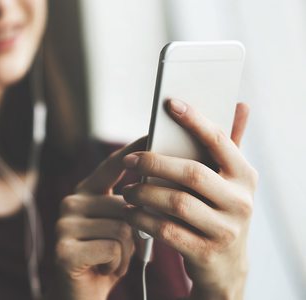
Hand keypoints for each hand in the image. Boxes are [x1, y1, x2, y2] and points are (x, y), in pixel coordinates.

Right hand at [51, 138, 146, 299]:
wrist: (83, 297)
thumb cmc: (107, 259)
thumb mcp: (120, 227)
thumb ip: (130, 203)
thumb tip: (155, 181)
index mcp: (83, 193)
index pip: (111, 165)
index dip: (134, 149)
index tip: (154, 131)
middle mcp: (69, 203)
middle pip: (126, 204)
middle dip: (134, 233)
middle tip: (119, 250)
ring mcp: (63, 226)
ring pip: (123, 228)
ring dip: (126, 252)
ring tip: (110, 260)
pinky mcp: (64, 250)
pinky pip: (113, 248)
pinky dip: (117, 264)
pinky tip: (103, 270)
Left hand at [123, 100, 257, 299]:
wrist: (226, 268)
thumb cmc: (219, 213)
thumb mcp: (229, 183)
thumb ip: (228, 147)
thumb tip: (239, 105)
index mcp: (245, 177)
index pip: (219, 142)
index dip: (195, 121)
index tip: (170, 104)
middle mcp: (240, 202)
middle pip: (191, 173)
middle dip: (154, 162)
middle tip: (129, 160)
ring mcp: (225, 230)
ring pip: (176, 202)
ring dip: (144, 192)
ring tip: (127, 189)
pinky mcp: (205, 252)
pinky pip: (165, 230)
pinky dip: (142, 218)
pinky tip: (130, 212)